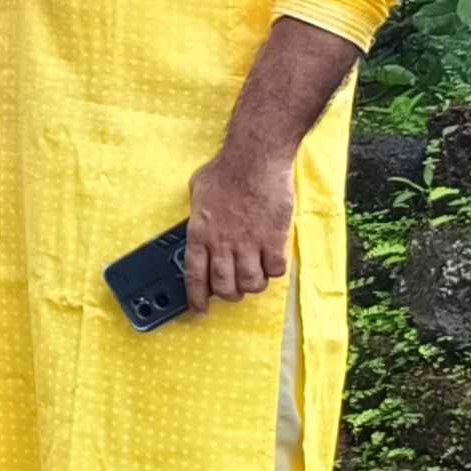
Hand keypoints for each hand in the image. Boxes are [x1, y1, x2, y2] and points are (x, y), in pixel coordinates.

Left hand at [184, 143, 296, 311]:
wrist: (254, 160)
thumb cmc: (226, 170)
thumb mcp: (198, 192)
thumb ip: (198, 214)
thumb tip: (199, 222)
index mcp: (201, 234)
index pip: (195, 276)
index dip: (196, 298)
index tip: (198, 310)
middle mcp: (223, 243)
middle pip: (225, 287)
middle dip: (229, 295)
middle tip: (234, 291)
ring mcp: (249, 242)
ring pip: (251, 282)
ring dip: (252, 285)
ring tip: (254, 278)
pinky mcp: (273, 238)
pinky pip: (275, 269)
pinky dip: (274, 271)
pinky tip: (272, 263)